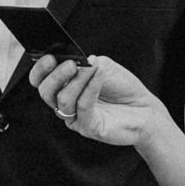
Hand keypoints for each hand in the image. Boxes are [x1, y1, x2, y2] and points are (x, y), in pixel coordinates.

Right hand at [28, 55, 160, 147]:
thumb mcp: (103, 66)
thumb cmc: (122, 88)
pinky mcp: (89, 127)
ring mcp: (75, 118)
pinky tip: (99, 75)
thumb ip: (86, 62)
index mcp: (63, 88)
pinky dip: (90, 87)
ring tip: (92, 67)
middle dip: (55, 75)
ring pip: (63, 100)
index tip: (50, 57)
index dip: (40, 70)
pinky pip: (83, 107)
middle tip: (70, 64)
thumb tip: (76, 60)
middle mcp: (65, 104)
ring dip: (78, 79)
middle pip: (45, 92)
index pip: (40, 81)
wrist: (144, 109)